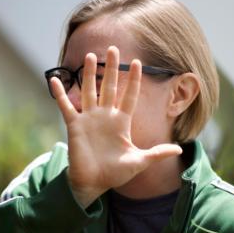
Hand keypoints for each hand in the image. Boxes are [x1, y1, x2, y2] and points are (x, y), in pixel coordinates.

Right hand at [51, 46, 181, 206]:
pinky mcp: (74, 125)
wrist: (94, 183)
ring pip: (89, 91)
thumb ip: (157, 153)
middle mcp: (105, 116)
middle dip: (112, 69)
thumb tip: (179, 150)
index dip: (133, 81)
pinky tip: (54, 80)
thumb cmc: (116, 173)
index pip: (129, 96)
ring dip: (88, 74)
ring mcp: (89, 119)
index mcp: (121, 122)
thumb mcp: (139, 162)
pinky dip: (60, 94)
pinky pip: (66, 106)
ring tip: (90, 55)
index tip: (138, 63)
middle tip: (114, 49)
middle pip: (109, 87)